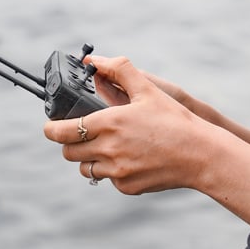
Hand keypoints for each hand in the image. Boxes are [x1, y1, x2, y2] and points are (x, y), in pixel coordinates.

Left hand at [43, 55, 206, 194]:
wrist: (199, 153)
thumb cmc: (174, 120)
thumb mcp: (147, 89)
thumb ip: (119, 70)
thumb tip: (95, 61)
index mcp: (108, 123)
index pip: (61, 132)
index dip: (51, 129)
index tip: (50, 126)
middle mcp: (107, 149)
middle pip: (69, 152)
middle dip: (71, 143)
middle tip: (84, 134)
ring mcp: (116, 171)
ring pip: (85, 168)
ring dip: (90, 158)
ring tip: (108, 146)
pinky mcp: (126, 187)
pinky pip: (108, 179)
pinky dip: (113, 170)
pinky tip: (131, 158)